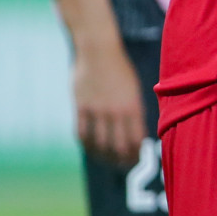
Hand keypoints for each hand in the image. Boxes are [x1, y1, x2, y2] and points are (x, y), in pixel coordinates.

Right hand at [72, 38, 146, 166]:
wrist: (99, 49)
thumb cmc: (120, 68)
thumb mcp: (134, 88)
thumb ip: (133, 111)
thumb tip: (135, 134)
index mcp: (133, 106)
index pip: (136, 140)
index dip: (135, 154)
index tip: (136, 160)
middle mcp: (115, 111)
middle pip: (118, 146)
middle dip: (121, 161)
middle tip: (121, 166)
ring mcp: (97, 110)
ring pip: (99, 144)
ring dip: (103, 157)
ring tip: (106, 160)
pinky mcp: (81, 107)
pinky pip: (82, 133)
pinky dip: (87, 145)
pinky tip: (90, 148)